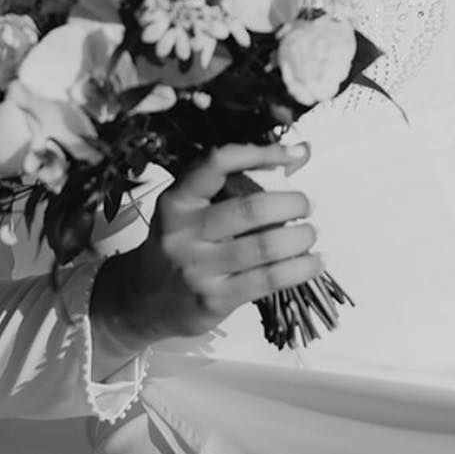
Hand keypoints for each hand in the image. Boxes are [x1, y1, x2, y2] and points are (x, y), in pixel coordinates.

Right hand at [90, 141, 319, 355]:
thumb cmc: (177, 246)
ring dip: (300, 237)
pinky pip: (268, 280)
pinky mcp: (214, 298)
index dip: (261, 153)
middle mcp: (184, 232)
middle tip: (306, 204)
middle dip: (292, 203)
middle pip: (250, 209)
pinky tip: (313, 262)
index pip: (218, 162)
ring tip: (311, 233)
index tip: (292, 154)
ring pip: (264, 246)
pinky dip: (300, 268)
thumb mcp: (192, 209)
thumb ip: (237, 182)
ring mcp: (198, 267)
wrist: (141, 300)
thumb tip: (298, 154)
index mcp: (178, 200)